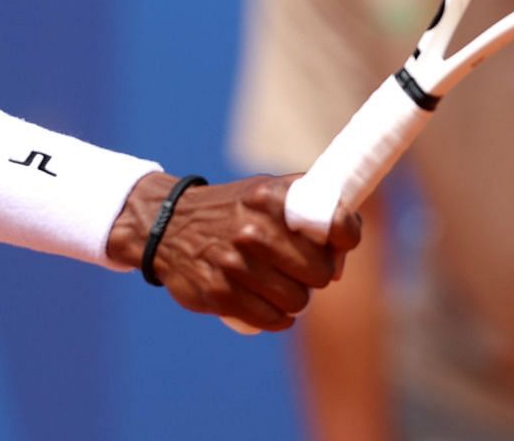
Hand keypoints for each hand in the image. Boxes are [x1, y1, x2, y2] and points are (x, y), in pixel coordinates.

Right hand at [109, 173, 362, 331]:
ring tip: (276, 284)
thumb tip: (338, 262)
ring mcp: (234, 262)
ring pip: (297, 301)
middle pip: (319, 273)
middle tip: (297, 269)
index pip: (335, 224)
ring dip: (293, 299)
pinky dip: (275, 317)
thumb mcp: (268, 194)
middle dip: (314, 276)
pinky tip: (266, 304)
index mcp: (272, 197)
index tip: (336, 245)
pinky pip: (272, 320)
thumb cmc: (235, 212)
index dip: (344, 238)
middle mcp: (253, 229)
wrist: (169, 224)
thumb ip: (311, 212)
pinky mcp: (219, 293)